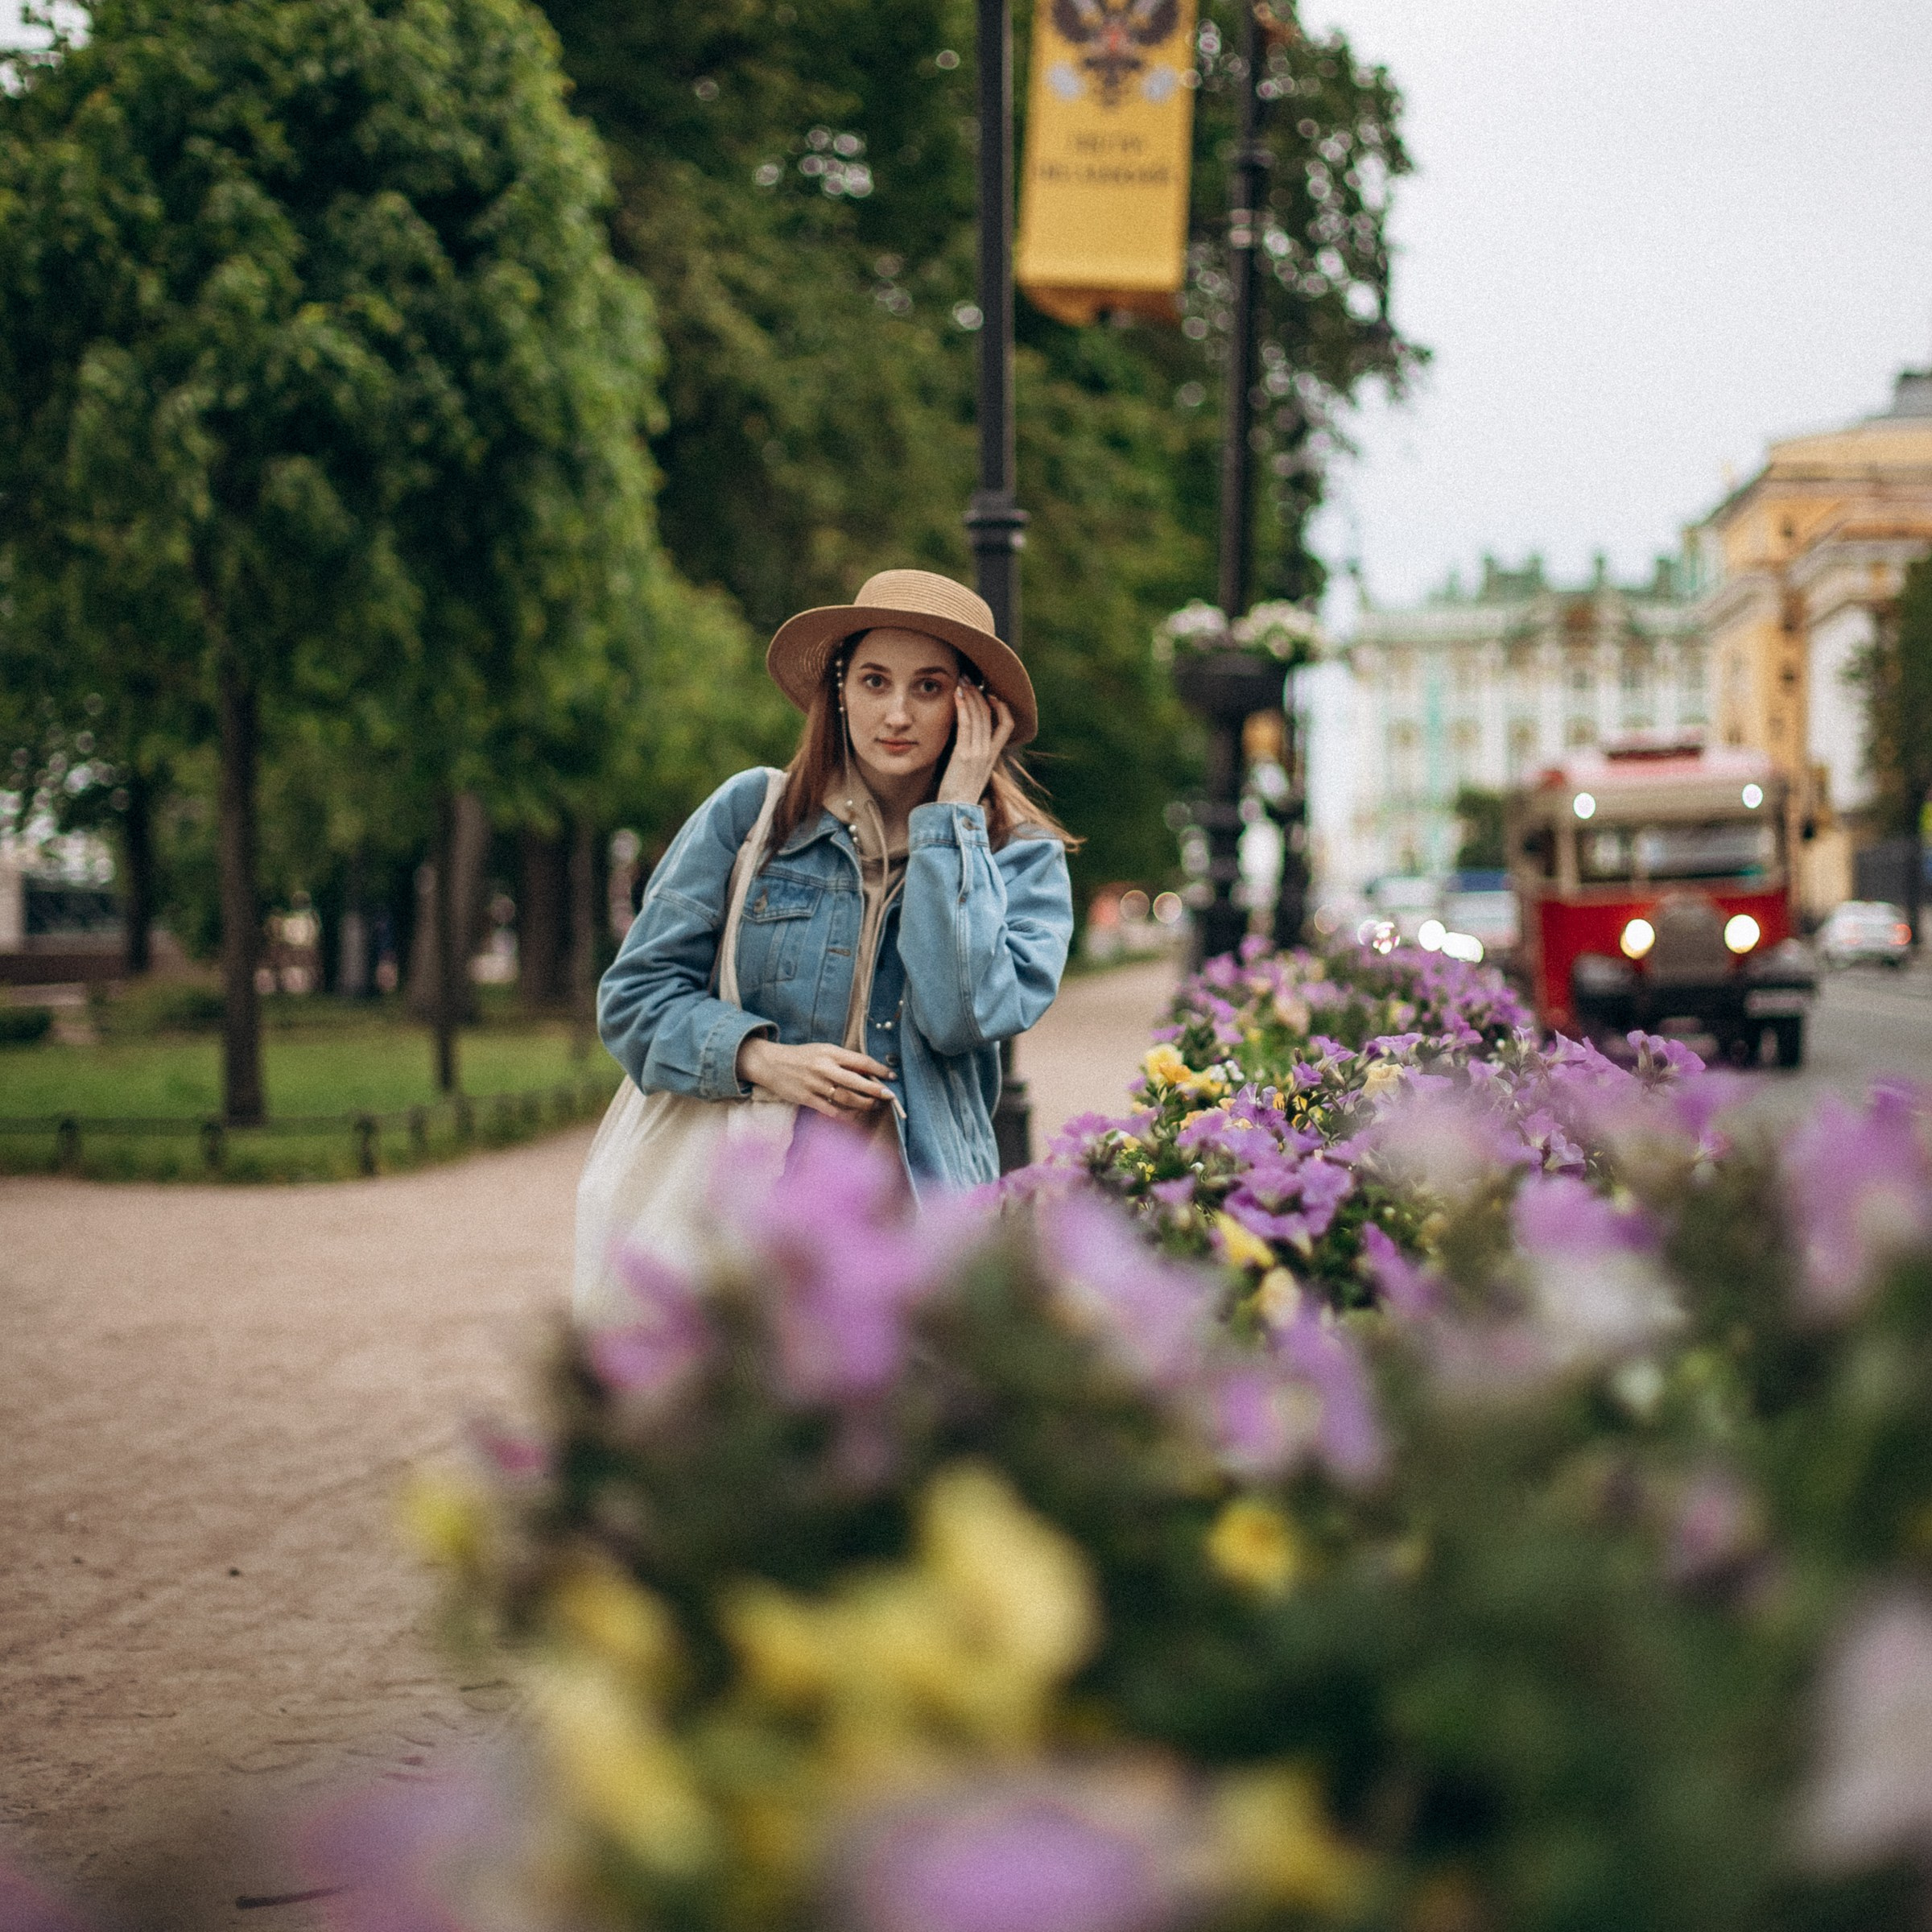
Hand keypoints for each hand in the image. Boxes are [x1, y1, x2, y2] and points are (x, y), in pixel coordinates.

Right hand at [737, 1035, 894, 1118]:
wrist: (770, 1063)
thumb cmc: (802, 1056)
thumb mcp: (823, 1050)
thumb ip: (844, 1060)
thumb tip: (869, 1072)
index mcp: (830, 1052)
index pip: (861, 1061)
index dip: (879, 1069)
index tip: (892, 1076)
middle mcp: (824, 1068)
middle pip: (856, 1081)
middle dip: (876, 1090)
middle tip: (890, 1096)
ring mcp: (815, 1085)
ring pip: (846, 1098)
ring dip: (864, 1104)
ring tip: (875, 1105)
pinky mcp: (807, 1099)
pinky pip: (832, 1110)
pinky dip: (847, 1115)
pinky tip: (857, 1116)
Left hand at [935, 681, 1014, 807]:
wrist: (954, 812)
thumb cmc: (958, 793)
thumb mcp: (970, 772)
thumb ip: (972, 755)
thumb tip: (964, 741)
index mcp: (992, 756)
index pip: (1006, 726)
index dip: (1002, 708)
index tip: (990, 695)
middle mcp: (988, 752)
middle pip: (990, 715)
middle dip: (980, 694)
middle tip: (970, 679)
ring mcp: (977, 753)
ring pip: (979, 717)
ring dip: (971, 695)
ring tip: (963, 681)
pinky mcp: (964, 756)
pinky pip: (966, 726)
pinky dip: (962, 708)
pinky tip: (956, 696)